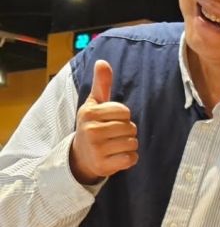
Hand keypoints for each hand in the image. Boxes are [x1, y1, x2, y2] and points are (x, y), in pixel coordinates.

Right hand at [69, 61, 138, 184]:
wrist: (80, 157)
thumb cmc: (92, 125)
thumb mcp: (94, 104)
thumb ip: (101, 84)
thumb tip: (103, 61)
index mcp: (89, 113)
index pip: (124, 111)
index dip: (123, 116)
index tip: (110, 120)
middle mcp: (91, 130)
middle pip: (131, 127)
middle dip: (127, 131)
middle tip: (113, 135)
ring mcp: (97, 149)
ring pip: (133, 143)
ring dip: (129, 145)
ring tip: (115, 145)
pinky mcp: (104, 165)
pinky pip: (131, 158)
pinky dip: (129, 159)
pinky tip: (118, 157)